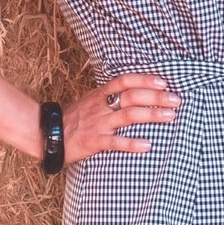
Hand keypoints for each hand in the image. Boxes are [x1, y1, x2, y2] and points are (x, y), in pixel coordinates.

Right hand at [60, 72, 181, 163]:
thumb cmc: (73, 119)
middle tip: (177, 99)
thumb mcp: (90, 102)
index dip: (144, 79)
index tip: (164, 81)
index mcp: (100, 95)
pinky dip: (132, 144)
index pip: (125, 81)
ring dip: (152, 114)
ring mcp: (98, 124)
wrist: (47, 135)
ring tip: (171, 116)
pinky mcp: (93, 142)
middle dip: (156, 96)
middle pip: (132, 96)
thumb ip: (109, 97)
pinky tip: (147, 145)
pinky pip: (115, 142)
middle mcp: (101, 106)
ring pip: (128, 115)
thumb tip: (134, 93)